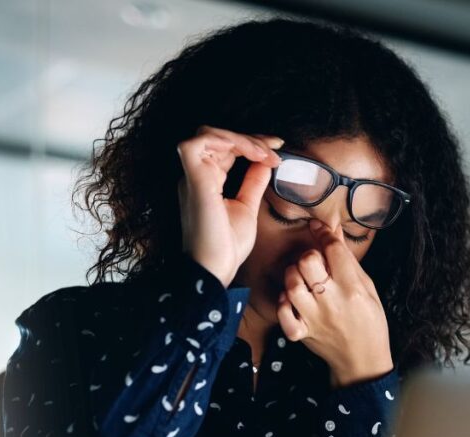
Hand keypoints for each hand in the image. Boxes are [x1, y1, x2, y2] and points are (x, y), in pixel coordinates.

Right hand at [177, 125, 282, 287]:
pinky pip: (200, 143)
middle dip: (249, 137)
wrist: (214, 271)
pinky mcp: (194, 180)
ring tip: (265, 153)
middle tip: (275, 149)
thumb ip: (253, 184)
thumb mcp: (247, 208)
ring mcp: (192, 177)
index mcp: (205, 181)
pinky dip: (227, 140)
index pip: (224, 148)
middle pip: (216, 136)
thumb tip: (264, 163)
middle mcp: (195, 176)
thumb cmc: (225, 248)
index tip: (277, 150)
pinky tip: (251, 153)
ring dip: (241, 138)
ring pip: (208, 133)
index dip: (250, 143)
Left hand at [276, 219, 394, 387]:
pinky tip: (292, 301)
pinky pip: (283, 314)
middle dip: (308, 256)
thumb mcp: (367, 288)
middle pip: (308, 262)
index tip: (318, 228)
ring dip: (293, 276)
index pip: (333, 250)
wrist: (362, 360)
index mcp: (353, 288)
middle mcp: (332, 302)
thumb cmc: (369, 322)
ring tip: (302, 280)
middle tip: (314, 263)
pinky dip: (283, 304)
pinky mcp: (302, 333)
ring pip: (291, 284)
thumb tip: (334, 232)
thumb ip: (348, 261)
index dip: (323, 233)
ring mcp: (314, 318)